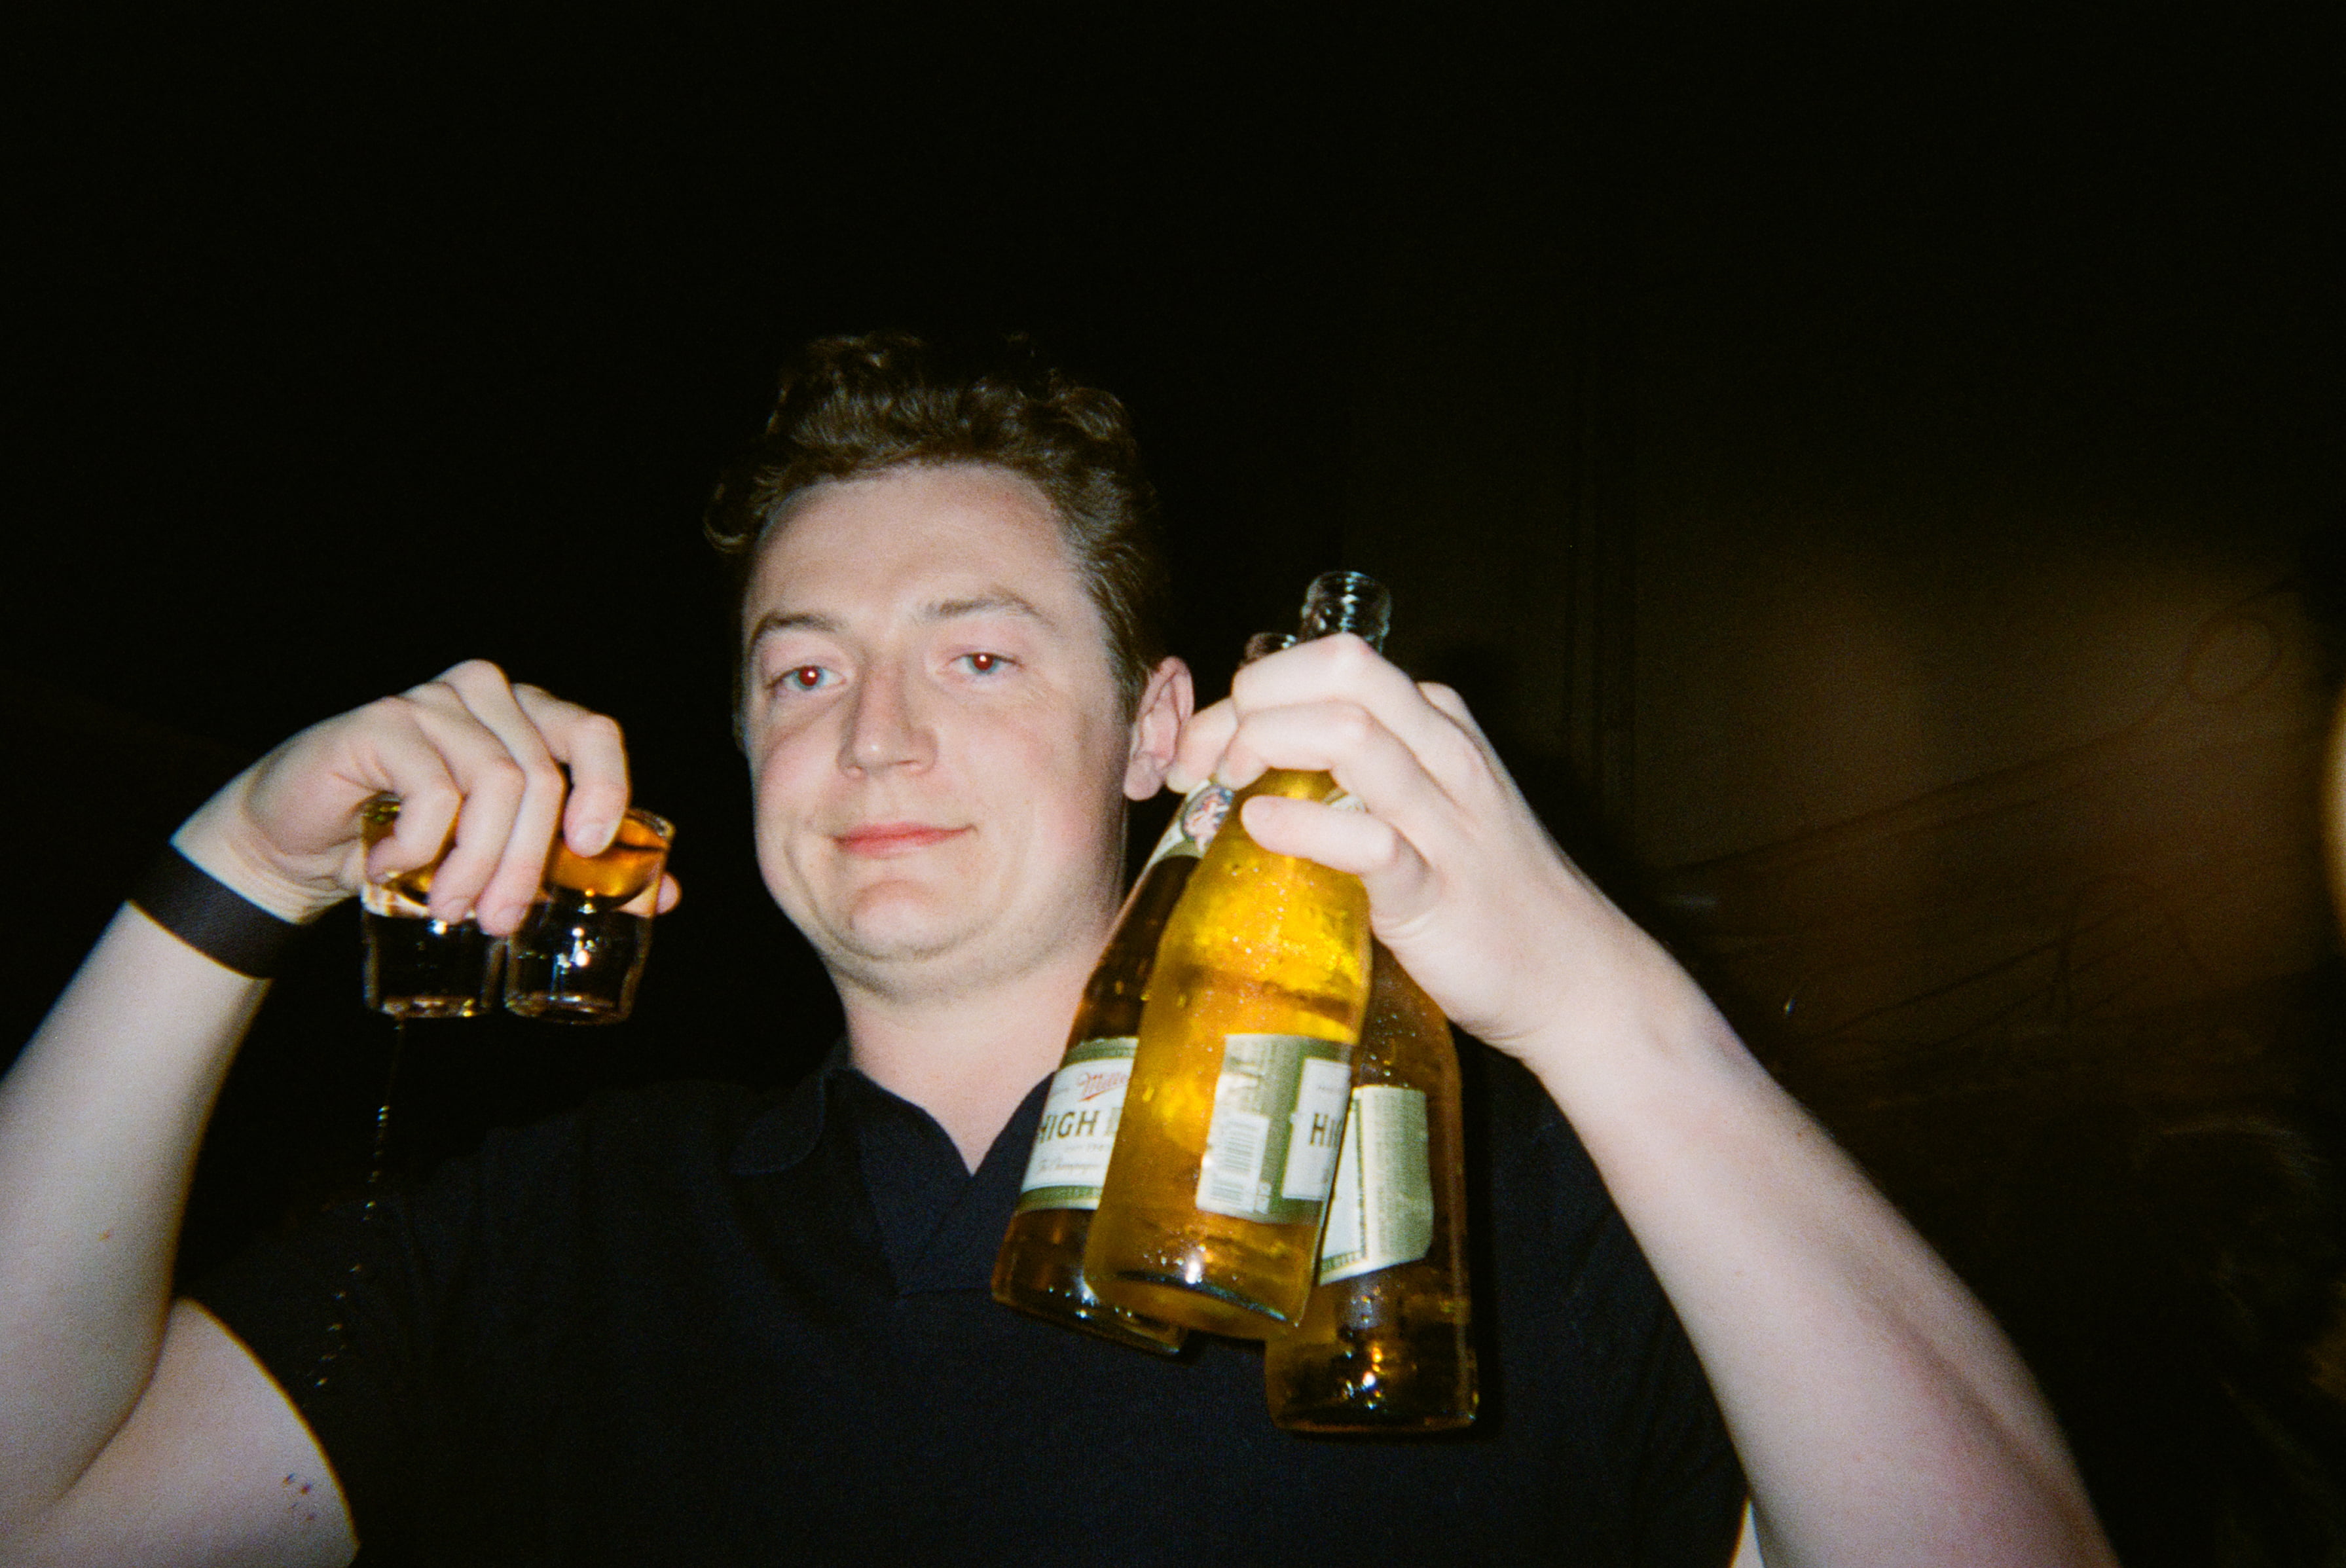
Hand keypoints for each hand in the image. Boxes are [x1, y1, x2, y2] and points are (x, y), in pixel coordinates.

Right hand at [175, 660, 675, 935]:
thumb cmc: (412, 851)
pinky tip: (392, 867)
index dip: (607, 788)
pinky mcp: (380, 722)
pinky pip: (433, 789)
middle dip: (529, 863)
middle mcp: (486, 696)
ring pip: (495, 785)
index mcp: (527, 716)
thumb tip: (664, 895)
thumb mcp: (499, 860)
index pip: (593, 732)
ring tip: (450, 906)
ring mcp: (433, 702)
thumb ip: (575, 869)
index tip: (589, 849)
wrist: (297, 846)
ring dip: (477, 863)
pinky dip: (421, 844)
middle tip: (503, 921)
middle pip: (543, 776)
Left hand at [1165, 635, 1667, 1053]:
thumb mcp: (1424, 803)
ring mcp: (1445, 820)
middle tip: (1201, 762)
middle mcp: (1444, 753)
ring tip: (1225, 787)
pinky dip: (1303, 828)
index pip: (1330, 662)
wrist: (1573, 976)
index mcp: (1435, 722)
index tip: (1200, 745)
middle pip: (1339, 672)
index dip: (1249, 689)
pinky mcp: (1437, 892)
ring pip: (1352, 734)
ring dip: (1267, 744)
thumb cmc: (1481, 890)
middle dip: (1250, 701)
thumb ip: (1354, 772)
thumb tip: (1245, 762)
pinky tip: (1260, 831)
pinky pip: (1368, 841)